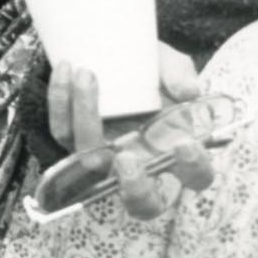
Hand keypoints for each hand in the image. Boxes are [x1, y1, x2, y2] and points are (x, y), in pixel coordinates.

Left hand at [45, 44, 214, 219]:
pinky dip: (60, 99)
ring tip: (86, 76)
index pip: (197, 177)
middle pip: (142, 204)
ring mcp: (104, 157)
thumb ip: (180, 73)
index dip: (194, 168)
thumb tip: (187, 90)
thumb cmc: (150, 70)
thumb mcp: (168, 64)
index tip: (184, 143)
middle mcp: (141, 163)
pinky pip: (61, 130)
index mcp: (175, 150)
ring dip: (86, 118)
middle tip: (127, 157)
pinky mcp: (72, 139)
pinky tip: (66, 70)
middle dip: (135, 187)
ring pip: (91, 163)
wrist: (110, 54)